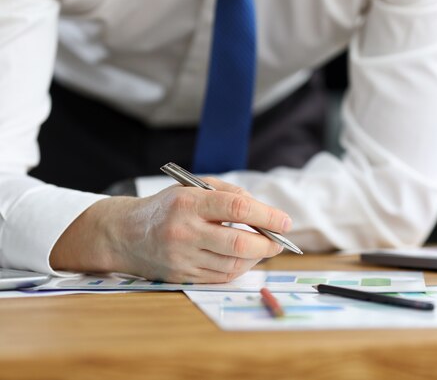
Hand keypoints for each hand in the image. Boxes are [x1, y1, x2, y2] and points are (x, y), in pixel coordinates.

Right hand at [50, 178, 291, 282]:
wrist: (125, 233)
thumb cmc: (167, 206)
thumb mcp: (194, 187)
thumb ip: (229, 193)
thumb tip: (263, 210)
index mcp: (188, 202)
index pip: (236, 208)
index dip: (266, 215)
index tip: (285, 221)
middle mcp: (184, 231)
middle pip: (238, 243)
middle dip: (268, 243)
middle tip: (280, 240)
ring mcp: (182, 257)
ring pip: (233, 263)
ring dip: (257, 257)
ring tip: (265, 247)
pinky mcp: (181, 275)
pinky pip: (221, 276)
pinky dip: (240, 267)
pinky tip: (246, 258)